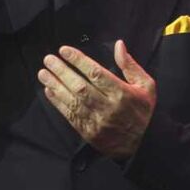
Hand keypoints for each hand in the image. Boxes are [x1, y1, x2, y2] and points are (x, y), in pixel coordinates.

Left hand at [38, 40, 156, 159]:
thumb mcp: (146, 86)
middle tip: (48, 59)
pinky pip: (69, 115)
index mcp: (122, 93)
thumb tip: (119, 45)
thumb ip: (130, 66)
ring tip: (43, 73)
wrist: (143, 145)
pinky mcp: (88, 132)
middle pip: (80, 86)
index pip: (96, 73)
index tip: (64, 50)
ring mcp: (96, 121)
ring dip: (55, 85)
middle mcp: (108, 107)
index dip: (78, 60)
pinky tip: (48, 91)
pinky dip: (57, 102)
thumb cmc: (143, 111)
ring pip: (72, 100)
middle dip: (62, 71)